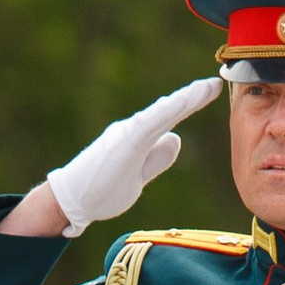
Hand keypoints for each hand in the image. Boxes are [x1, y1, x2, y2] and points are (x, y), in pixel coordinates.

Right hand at [42, 80, 220, 233]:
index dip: (190, 103)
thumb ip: (156, 159)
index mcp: (138, 138)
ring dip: (184, 100)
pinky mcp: (123, 144)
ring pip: (161, 113)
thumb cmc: (100, 191)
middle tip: (215, 82)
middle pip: (168, 110)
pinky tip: (182, 103)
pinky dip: (167, 112)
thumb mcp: (138, 177)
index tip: (211, 90)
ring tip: (206, 88)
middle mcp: (132, 130)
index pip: (170, 118)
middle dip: (192, 96)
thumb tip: (176, 139)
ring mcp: (126, 134)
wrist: (69, 202)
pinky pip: (149, 125)